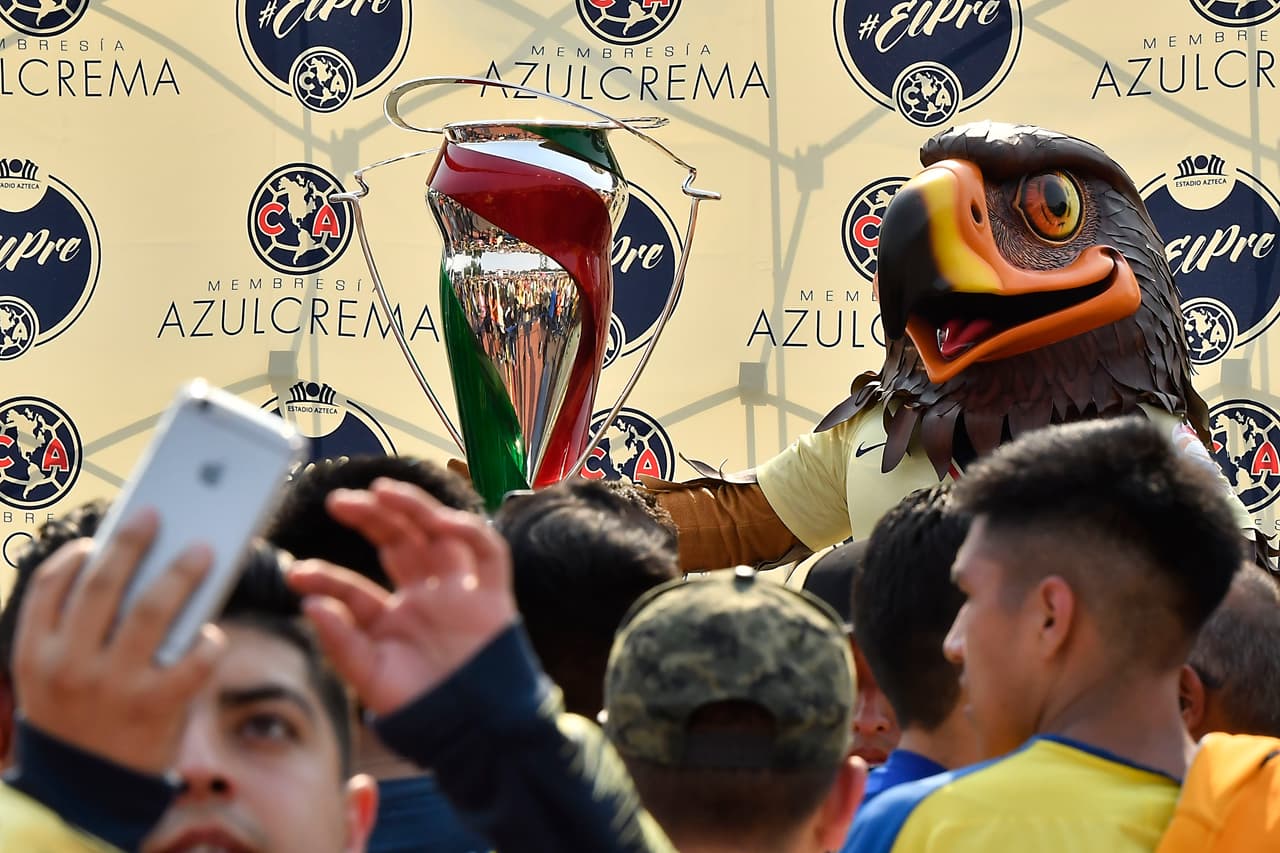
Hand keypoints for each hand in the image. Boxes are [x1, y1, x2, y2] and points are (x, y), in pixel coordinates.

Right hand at [12, 510, 224, 774]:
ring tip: (203, 551)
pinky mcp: (156, 706)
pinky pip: (191, 660)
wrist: (89, 792)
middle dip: (132, 543)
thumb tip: (133, 567)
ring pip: (150, 611)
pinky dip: (207, 641)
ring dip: (180, 574)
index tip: (102, 534)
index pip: (50, 586)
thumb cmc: (80, 718)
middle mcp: (70, 666)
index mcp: (37, 654)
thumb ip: (78, 630)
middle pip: (104, 586)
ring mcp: (113, 686)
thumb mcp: (55, 678)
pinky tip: (214, 631)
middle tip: (159, 514)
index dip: (77, 553)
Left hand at [286, 478, 517, 715]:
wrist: (474, 734)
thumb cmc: (422, 711)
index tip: (296, 574)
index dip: (327, 576)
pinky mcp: (492, 595)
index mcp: (391, 620)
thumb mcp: (370, 677)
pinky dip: (468, 529)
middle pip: (398, 542)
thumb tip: (310, 605)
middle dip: (369, 518)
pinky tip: (439, 520)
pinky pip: (487, 551)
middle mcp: (424, 597)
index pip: (355, 588)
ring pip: (438, 534)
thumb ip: (342, 643)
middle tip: (338, 502)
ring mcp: (458, 592)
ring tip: (382, 492)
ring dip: (413, 508)